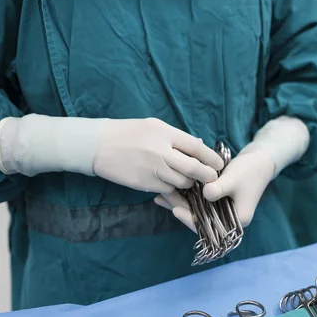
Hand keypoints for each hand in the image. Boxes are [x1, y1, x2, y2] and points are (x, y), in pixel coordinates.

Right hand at [93, 118, 223, 193]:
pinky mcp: (144, 183)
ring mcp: (152, 169)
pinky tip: (171, 184)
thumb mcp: (154, 126)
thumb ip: (177, 137)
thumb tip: (199, 143)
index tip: (219, 164)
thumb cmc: (128, 133)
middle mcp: (161, 152)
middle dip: (207, 176)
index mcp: (165, 134)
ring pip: (182, 182)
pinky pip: (166, 190)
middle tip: (212, 178)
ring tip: (189, 181)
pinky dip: (172, 189)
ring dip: (189, 184)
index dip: (211, 158)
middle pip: (193, 169)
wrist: (97, 145)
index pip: (197, 148)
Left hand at [155, 148, 275, 228]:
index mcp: (236, 221)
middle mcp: (228, 220)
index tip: (176, 210)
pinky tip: (169, 191)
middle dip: (180, 209)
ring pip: (197, 211)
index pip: (210, 226)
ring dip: (179, 203)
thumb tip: (205, 195)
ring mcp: (221, 211)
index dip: (191, 219)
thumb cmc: (249, 171)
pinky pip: (198, 203)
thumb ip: (219, 188)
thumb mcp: (234, 179)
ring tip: (160, 196)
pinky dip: (185, 197)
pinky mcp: (216, 202)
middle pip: (200, 219)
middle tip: (161, 198)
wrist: (259, 162)